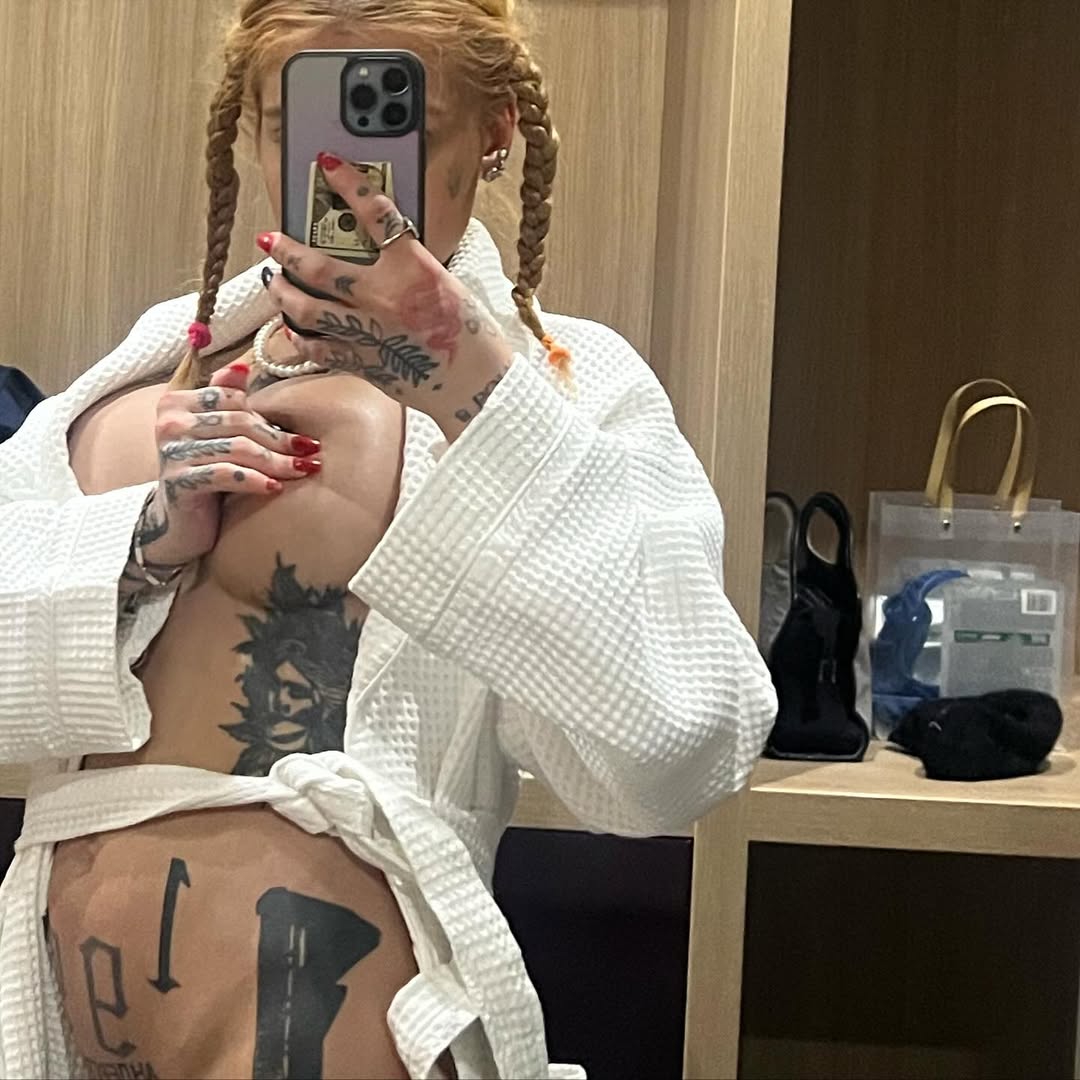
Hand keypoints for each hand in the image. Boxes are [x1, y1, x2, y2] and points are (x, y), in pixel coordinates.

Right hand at [135, 362, 321, 572]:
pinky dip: (254, 480)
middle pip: (238, 423)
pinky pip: (225, 474)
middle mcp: (170, 423)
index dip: (268, 416)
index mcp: (176, 402)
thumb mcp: (215, 434)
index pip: (231, 399)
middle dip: (279, 439)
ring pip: (237, 449)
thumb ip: (225, 399)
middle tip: (311, 452)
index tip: (301, 435)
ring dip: (276, 461)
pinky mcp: (178, 482)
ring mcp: (171, 452)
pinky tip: (275, 488)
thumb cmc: (204, 472)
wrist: (179, 522)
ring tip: (303, 470)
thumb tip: (245, 364)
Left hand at [259, 151, 511, 440]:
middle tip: (271, 240)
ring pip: (306, 309)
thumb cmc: (467, 333)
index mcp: (412, 268)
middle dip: (287, 250)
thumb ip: (408, 265)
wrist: (476, 381)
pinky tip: (291, 328)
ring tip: (275, 282)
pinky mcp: (362, 362)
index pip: (376, 213)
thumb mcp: (443, 283)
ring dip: (283, 293)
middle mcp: (384, 296)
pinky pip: (316, 349)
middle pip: (318, 267)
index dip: (349, 184)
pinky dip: (298, 337)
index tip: (329, 164)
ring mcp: (368, 331)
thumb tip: (375, 248)